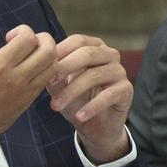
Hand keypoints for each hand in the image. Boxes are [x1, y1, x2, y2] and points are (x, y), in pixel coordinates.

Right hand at [0, 26, 55, 162]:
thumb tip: (11, 48)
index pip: (28, 38)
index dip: (23, 30)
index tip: (11, 37)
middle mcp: (15, 78)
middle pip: (48, 50)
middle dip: (43, 39)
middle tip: (30, 42)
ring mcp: (24, 92)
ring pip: (52, 66)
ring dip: (45, 56)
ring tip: (31, 57)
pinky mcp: (26, 103)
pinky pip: (44, 81)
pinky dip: (41, 71)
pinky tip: (28, 72)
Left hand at [46, 35, 133, 162]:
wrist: (94, 126)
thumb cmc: (75, 100)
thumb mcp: (59, 86)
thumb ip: (53, 73)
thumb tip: (39, 62)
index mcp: (93, 48)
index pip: (78, 41)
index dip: (60, 51)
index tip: (42, 66)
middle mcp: (109, 55)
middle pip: (87, 54)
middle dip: (65, 68)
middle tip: (49, 83)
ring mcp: (120, 71)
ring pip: (95, 75)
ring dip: (72, 92)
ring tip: (56, 106)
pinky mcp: (126, 90)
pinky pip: (109, 95)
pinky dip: (91, 107)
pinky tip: (79, 117)